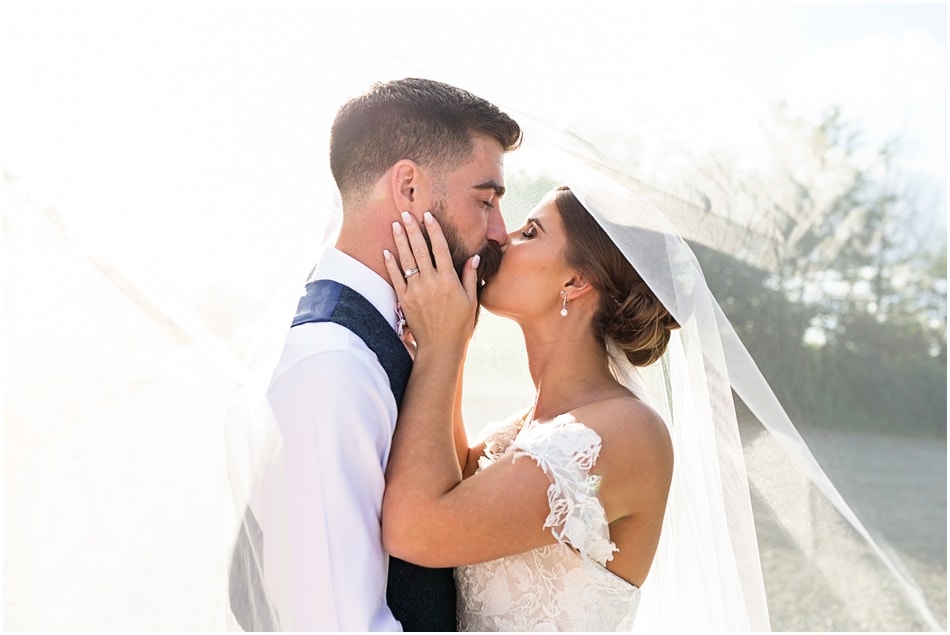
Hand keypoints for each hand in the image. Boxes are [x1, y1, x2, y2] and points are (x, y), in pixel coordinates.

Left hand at [383, 211, 478, 349]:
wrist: (440, 346)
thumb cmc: (459, 324)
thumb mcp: (471, 300)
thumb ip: (469, 276)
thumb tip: (474, 257)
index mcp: (449, 280)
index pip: (440, 248)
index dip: (433, 230)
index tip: (428, 215)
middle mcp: (431, 282)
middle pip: (420, 250)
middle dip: (412, 230)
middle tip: (406, 213)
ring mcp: (416, 290)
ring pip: (406, 261)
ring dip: (400, 241)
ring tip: (395, 224)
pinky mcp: (405, 300)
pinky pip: (396, 278)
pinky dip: (391, 264)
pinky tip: (386, 251)